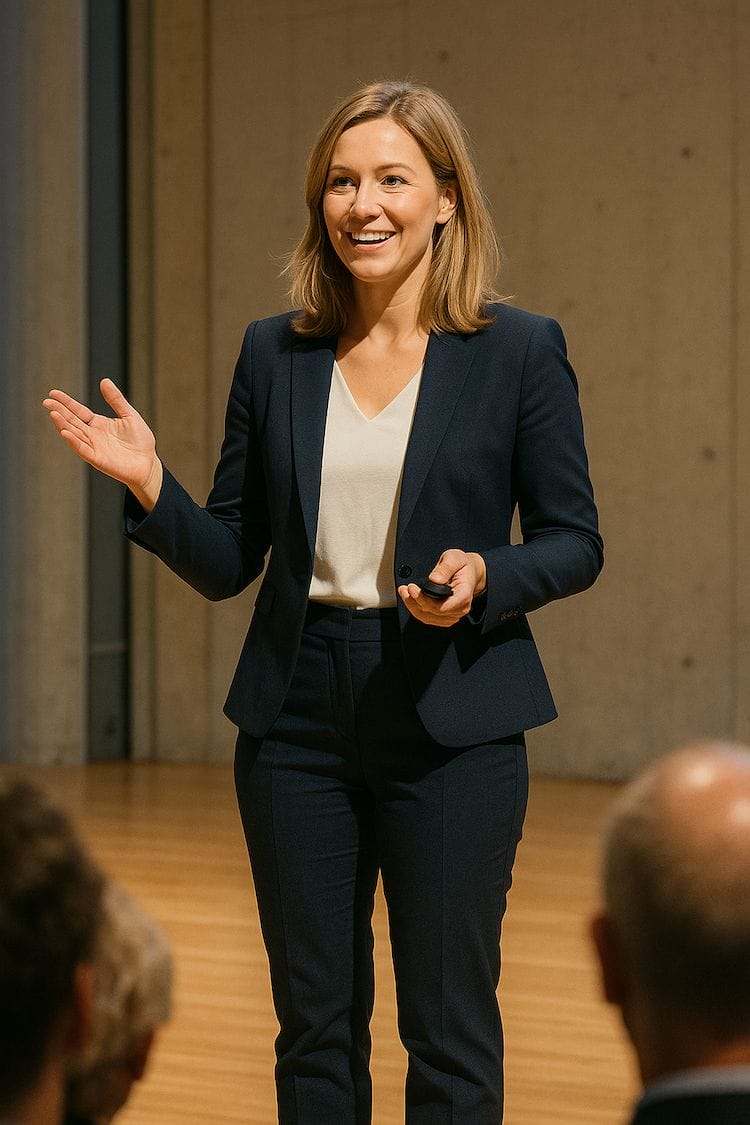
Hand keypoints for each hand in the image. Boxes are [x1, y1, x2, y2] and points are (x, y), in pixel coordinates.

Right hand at [43, 379, 162, 510]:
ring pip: (74, 434)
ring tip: (53, 414)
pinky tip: (65, 432)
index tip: (53, 393)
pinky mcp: (98, 459)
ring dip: (63, 425)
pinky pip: (83, 450)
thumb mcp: (129, 415)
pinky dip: (74, 442)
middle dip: (59, 412)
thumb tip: (104, 381)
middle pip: (72, 421)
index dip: (66, 403)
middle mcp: (93, 435)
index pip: (78, 411)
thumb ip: (116, 400)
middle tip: (47, 402)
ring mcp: (94, 447)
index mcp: (98, 424)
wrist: (148, 464)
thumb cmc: (140, 442)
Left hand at [398, 549, 486, 627]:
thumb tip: (434, 579)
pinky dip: (416, 609)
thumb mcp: (455, 558)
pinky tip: (409, 598)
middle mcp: (460, 609)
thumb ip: (445, 568)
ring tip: (404, 591)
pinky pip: (427, 618)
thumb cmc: (462, 565)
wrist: (468, 572)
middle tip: (404, 588)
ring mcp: (453, 615)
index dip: (424, 600)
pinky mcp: (445, 617)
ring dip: (412, 606)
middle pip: (433, 613)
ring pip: (427, 617)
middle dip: (415, 601)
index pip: (442, 607)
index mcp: (464, 595)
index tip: (412, 588)